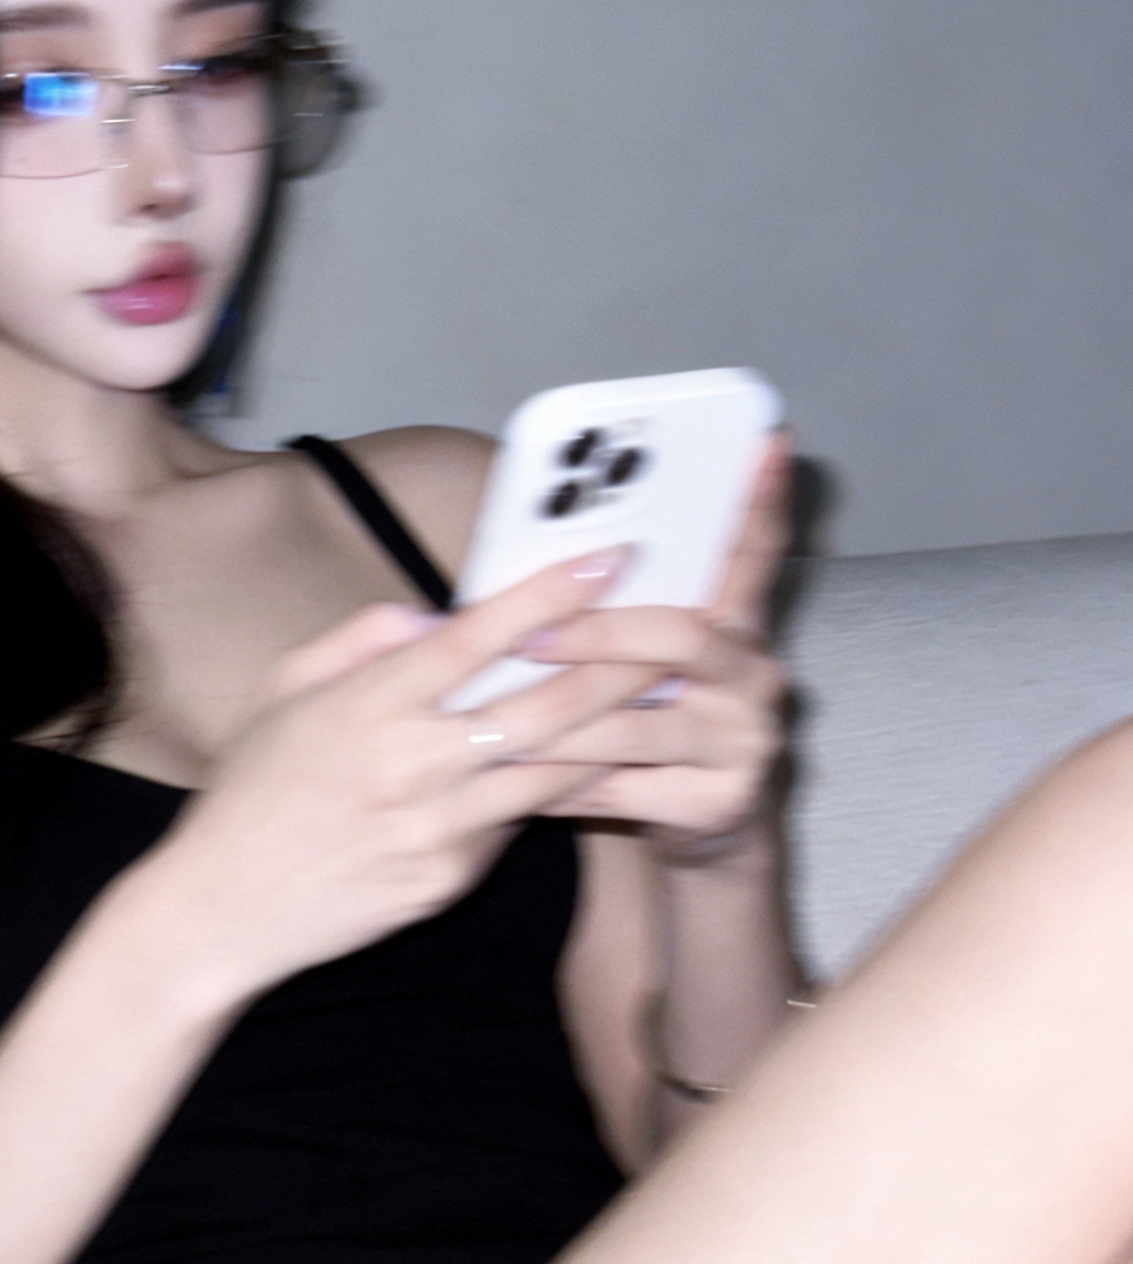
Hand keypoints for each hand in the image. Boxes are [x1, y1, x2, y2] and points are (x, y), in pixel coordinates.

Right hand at [138, 549, 672, 1001]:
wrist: (221, 910)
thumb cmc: (250, 790)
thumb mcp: (280, 690)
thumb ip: (358, 641)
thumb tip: (433, 618)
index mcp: (367, 704)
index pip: (476, 638)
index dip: (549, 596)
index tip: (609, 558)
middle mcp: (410, 763)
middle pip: (542, 706)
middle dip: (620, 663)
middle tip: (679, 630)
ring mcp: (435, 829)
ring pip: (550, 771)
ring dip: (615, 731)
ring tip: (666, 694)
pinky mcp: (448, 880)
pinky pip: (514, 826)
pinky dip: (555, 792)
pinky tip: (599, 764)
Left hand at [523, 434, 793, 847]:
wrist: (703, 827)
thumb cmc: (651, 722)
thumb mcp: (642, 663)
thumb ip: (612, 615)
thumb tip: (513, 570)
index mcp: (735, 625)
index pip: (754, 552)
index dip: (763, 497)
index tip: (767, 436)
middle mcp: (753, 676)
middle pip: (677, 638)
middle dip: (594, 636)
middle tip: (527, 639)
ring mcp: (745, 741)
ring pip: (635, 724)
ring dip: (558, 725)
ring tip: (496, 722)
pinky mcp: (720, 800)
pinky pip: (622, 787)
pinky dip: (563, 785)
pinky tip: (519, 784)